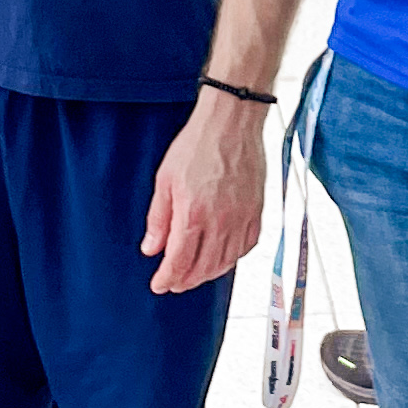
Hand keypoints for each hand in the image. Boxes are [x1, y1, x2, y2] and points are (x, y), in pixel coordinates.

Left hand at [142, 93, 267, 295]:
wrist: (231, 122)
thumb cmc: (197, 145)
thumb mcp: (165, 180)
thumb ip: (158, 219)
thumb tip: (150, 248)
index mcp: (193, 215)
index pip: (178, 262)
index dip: (167, 279)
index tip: (158, 285)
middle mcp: (220, 223)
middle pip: (203, 268)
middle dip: (185, 281)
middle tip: (174, 283)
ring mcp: (241, 219)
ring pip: (226, 262)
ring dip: (208, 274)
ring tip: (195, 274)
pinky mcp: (257, 212)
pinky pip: (246, 247)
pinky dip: (232, 259)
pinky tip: (222, 257)